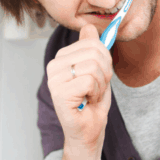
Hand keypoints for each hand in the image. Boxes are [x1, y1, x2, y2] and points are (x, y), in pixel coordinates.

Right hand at [46, 24, 112, 155]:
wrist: (88, 132)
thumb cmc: (91, 104)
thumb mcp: (97, 71)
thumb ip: (92, 49)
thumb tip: (89, 27)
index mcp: (61, 58)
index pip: (92, 43)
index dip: (105, 60)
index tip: (99, 77)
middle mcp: (54, 66)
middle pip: (95, 52)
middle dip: (105, 72)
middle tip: (96, 89)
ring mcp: (54, 79)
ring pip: (93, 66)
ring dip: (101, 85)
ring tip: (91, 96)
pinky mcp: (59, 92)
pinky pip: (89, 81)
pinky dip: (96, 93)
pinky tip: (87, 102)